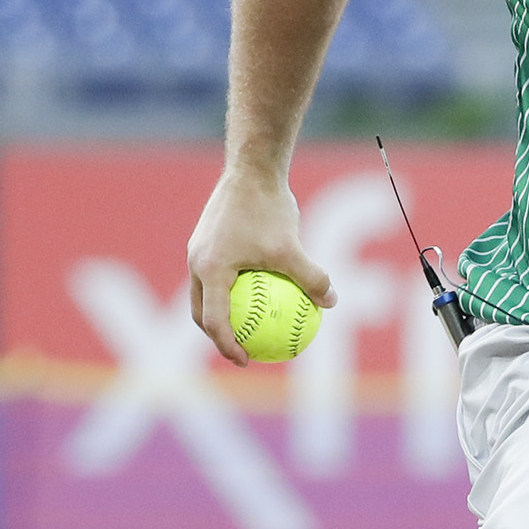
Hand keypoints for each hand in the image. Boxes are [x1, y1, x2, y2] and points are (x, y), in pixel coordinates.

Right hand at [186, 165, 336, 365]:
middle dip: (218, 336)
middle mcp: (198, 262)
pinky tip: (262, 291)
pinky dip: (233, 289)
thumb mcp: (292, 247)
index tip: (246, 360)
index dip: (228, 346)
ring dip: (224, 312)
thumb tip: (331, 302)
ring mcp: (200, 250)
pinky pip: (218, 273)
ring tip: (250, 326)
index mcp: (210, 270)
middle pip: (201, 312)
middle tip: (244, 350)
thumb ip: (311, 277)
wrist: (251, 168)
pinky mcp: (208, 239)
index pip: (214, 321)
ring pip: (207, 292)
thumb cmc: (268, 208)